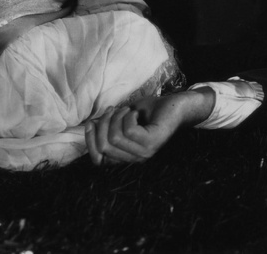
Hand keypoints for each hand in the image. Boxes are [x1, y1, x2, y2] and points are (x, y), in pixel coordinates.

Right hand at [85, 89, 213, 165]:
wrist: (177, 106)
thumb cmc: (150, 111)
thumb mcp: (123, 118)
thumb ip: (108, 124)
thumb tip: (89, 125)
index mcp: (126, 156)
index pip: (98, 161)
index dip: (89, 142)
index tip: (91, 122)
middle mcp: (134, 159)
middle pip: (103, 147)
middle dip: (102, 124)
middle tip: (112, 110)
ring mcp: (144, 153)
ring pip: (114, 138)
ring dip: (116, 118)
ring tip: (126, 110)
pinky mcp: (152, 143)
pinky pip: (129, 131)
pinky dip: (127, 117)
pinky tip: (135, 113)